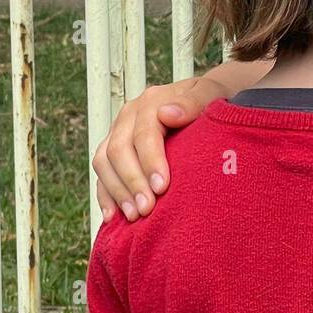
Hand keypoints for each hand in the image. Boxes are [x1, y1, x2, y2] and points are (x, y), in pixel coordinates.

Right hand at [92, 76, 227, 223]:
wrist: (204, 102)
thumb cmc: (211, 101)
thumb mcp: (210, 94)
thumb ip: (193, 102)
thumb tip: (167, 113)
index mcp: (151, 101)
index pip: (144, 133)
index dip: (150, 161)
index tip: (162, 187)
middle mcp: (129, 116)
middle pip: (119, 150)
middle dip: (133, 182)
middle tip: (147, 208)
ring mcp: (117, 133)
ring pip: (103, 162)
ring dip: (117, 192)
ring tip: (135, 216)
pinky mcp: (112, 151)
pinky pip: (101, 174)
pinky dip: (105, 196)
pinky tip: (114, 217)